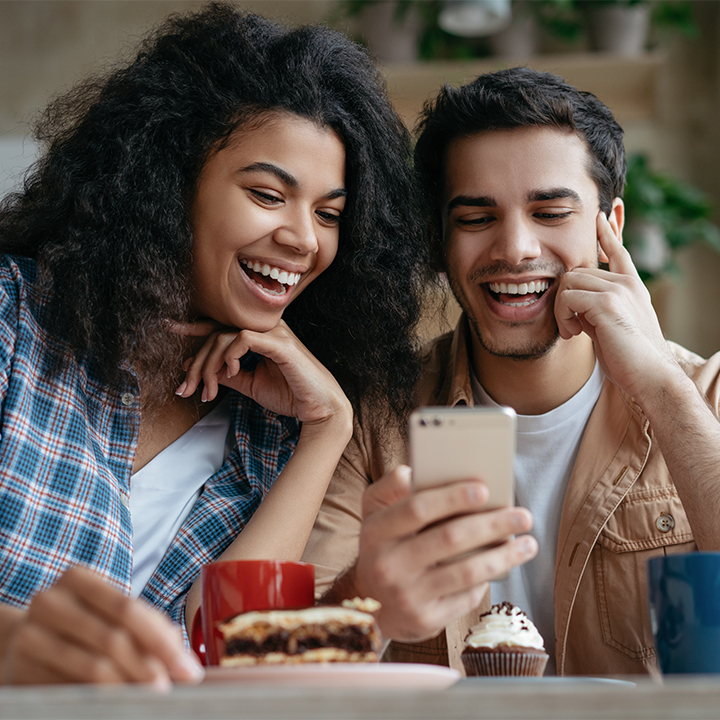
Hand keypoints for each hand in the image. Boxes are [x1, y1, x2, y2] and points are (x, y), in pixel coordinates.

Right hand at [1, 566, 203, 686]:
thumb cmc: (80, 626)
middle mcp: (50, 602)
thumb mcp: (109, 615)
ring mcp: (30, 636)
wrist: (22, 642)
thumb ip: (146, 629)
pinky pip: (69, 688)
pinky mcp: (20, 670)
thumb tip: (186, 660)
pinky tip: (119, 703)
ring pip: (92, 666)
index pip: (128, 609)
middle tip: (171, 688)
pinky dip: (101, 698)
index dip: (161, 641)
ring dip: (128, 686)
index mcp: (78, 579)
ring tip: (150, 698)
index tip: (188, 669)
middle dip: (148, 667)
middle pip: (111, 638)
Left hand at [174, 320, 350, 427]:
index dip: (195, 327)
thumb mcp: (252, 385)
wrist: (320, 409)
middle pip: (217, 332)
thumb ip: (231, 375)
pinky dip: (230, 356)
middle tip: (186, 387)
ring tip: (208, 390)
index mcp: (260, 336)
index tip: (170, 329)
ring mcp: (274, 334)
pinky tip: (231, 373)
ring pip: (225, 336)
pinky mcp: (280, 344)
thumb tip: (203, 370)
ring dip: (209, 365)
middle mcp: (266, 329)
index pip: (222, 325)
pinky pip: (242, 338)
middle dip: (196, 361)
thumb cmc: (292, 395)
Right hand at [352, 466, 536, 642]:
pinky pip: (466, 596)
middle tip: (523, 515)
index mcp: (375, 532)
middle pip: (449, 539)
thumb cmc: (381, 547)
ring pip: (466, 572)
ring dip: (504, 556)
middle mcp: (388, 565)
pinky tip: (504, 565)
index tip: (484, 489)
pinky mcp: (425, 620)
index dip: (452, 498)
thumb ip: (390, 487)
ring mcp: (407, 595)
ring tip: (528, 544)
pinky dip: (488, 578)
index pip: (417, 509)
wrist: (369, 605)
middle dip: (492, 524)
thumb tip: (413, 471)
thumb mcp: (373, 513)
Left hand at [554, 211, 680, 401]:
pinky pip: (567, 297)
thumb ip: (596, 310)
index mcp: (632, 287)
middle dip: (564, 299)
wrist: (651, 376)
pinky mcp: (607, 303)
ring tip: (572, 331)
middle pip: (577, 271)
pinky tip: (573, 333)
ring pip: (568, 281)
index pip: (618, 251)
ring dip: (561, 308)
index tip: (598, 217)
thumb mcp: (612, 327)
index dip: (606, 233)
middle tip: (571, 327)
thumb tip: (575, 305)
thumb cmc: (631, 359)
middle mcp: (627, 283)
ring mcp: (618, 290)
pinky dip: (563, 316)